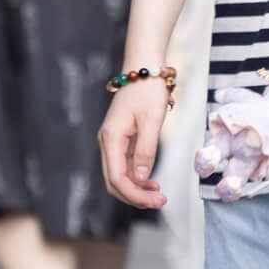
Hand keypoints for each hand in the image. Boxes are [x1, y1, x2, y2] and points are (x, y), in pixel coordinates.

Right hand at [98, 82, 169, 208]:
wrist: (144, 67)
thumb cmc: (148, 90)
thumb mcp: (152, 120)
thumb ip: (146, 149)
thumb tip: (141, 177)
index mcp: (111, 138)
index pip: (117, 178)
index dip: (135, 194)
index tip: (157, 200)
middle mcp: (107, 142)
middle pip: (114, 182)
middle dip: (135, 196)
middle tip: (161, 201)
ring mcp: (113, 142)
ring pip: (118, 176)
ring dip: (136, 189)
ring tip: (159, 195)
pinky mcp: (121, 140)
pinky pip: (124, 166)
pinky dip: (137, 178)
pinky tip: (152, 182)